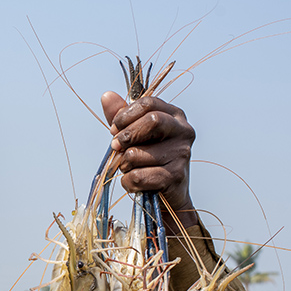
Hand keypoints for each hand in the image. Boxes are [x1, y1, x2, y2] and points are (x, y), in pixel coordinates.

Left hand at [100, 92, 195, 233]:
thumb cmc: (150, 160)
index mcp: (174, 115)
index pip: (148, 103)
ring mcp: (182, 154)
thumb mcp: (135, 135)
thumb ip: (121, 116)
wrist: (168, 194)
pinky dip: (129, 181)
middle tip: (115, 146)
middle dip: (126, 135)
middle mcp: (183, 131)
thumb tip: (106, 96)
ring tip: (130, 168)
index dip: (125, 115)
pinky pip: (139, 176)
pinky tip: (134, 182)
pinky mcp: (176, 176)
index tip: (113, 129)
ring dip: (124, 164)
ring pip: (137, 153)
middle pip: (151, 121)